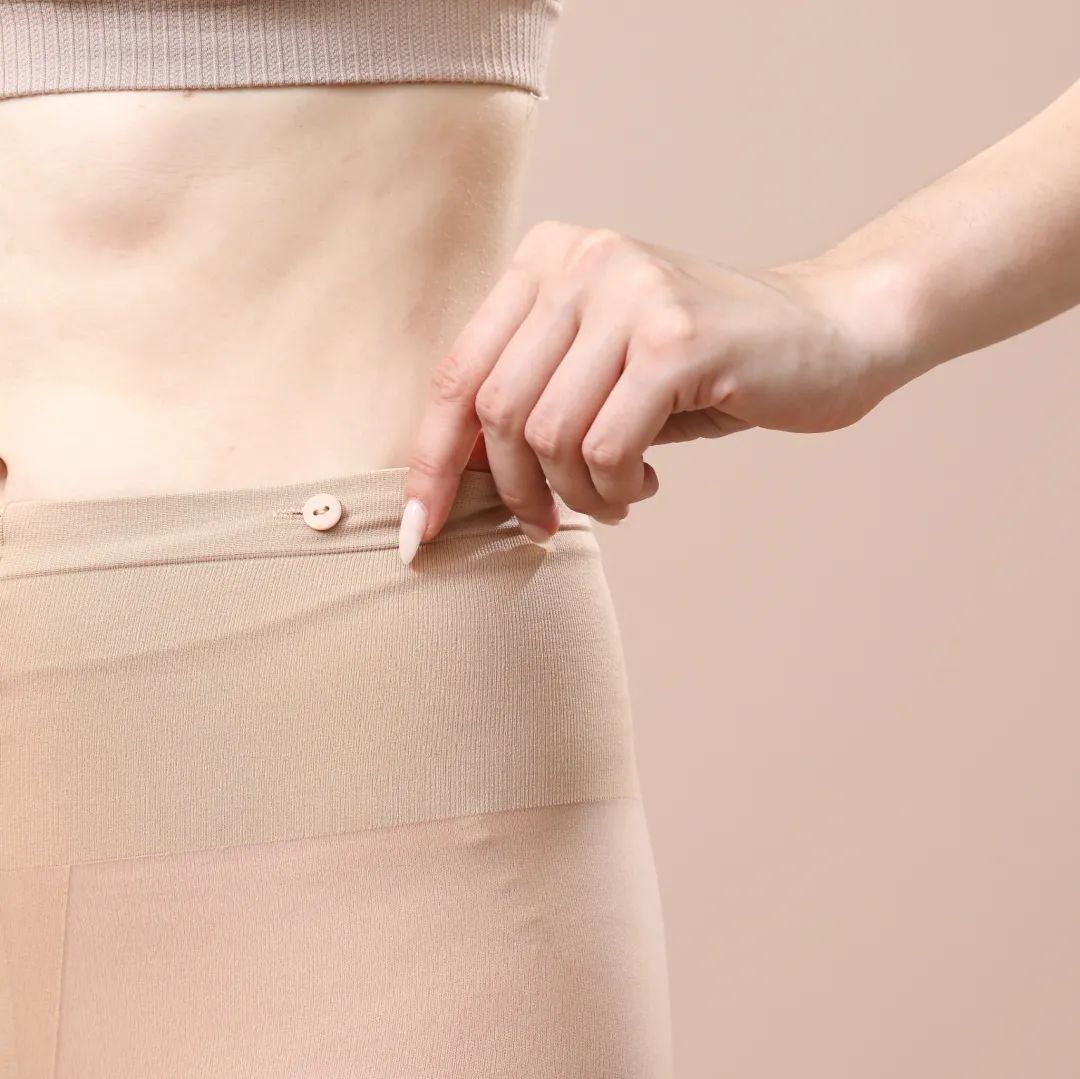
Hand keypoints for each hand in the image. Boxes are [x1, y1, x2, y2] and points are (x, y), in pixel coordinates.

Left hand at [397, 219, 916, 562]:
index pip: (455, 372)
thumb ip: (529, 397)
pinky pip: (605, 448)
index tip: (421, 532)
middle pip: (494, 409)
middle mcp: (582, 260)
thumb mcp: (600, 367)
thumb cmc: (702, 367)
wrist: (828, 334)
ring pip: (547, 434)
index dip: (429, 462)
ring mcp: (631, 292)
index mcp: (547, 258)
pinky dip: (614, 489)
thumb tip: (447, 476)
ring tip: (613, 498)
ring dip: (573, 494)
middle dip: (513, 490)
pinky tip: (644, 485)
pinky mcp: (677, 338)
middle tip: (548, 523)